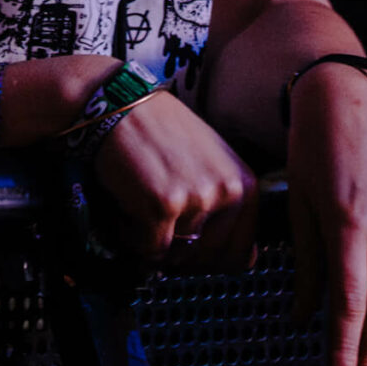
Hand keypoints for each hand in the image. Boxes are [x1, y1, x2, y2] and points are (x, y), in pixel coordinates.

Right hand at [89, 91, 259, 271]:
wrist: (121, 105)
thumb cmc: (162, 131)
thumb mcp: (212, 163)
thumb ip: (230, 208)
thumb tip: (245, 261)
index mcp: (244, 185)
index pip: (240, 256)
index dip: (210, 260)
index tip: (191, 250)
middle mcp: (226, 192)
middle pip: (205, 259)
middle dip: (179, 254)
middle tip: (159, 229)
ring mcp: (195, 198)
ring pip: (175, 256)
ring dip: (153, 242)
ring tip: (143, 207)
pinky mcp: (162, 205)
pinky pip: (149, 250)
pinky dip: (133, 238)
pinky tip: (128, 208)